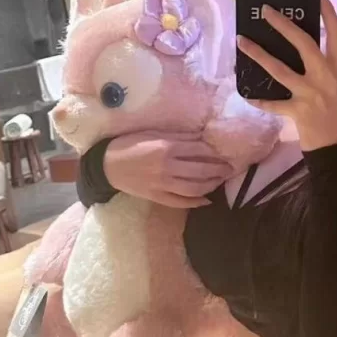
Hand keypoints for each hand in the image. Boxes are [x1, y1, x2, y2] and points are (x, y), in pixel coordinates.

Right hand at [103, 131, 233, 207]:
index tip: (227, 154)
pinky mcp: (156, 197)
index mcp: (166, 147)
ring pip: (194, 188)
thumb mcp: (153, 133)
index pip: (199, 151)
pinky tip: (207, 200)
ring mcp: (162, 184)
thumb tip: (203, 138)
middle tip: (231, 169)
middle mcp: (167, 166)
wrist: (106, 165)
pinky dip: (195, 202)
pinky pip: (180, 202)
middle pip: (201, 170)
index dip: (216, 154)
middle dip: (219, 170)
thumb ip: (178, 137)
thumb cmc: (130, 144)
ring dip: (211, 185)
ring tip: (220, 181)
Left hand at [237, 0, 336, 152]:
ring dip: (259, 55)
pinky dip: (260, 100)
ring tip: (241, 42)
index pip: (336, 32)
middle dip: (283, 25)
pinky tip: (247, 95)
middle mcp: (326, 76)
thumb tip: (299, 43)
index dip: (327, 11)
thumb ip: (323, 65)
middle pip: (304, 44)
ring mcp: (312, 94)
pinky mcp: (298, 111)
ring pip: (281, 70)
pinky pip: (273, 103)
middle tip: (266, 11)